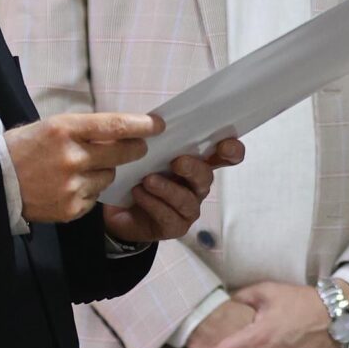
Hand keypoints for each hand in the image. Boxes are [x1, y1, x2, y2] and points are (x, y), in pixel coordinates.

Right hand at [5, 111, 162, 223]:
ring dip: (105, 171)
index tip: (158, 125)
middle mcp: (71, 157)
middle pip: (121, 153)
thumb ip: (85, 129)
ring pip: (109, 176)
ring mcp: (72, 185)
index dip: (141, 125)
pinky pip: (96, 196)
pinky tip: (71, 186)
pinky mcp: (71, 208)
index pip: (115, 125)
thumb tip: (122, 130)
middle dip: (134, 149)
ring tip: (83, 168)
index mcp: (65, 129)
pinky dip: (90, 190)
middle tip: (138, 147)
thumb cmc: (24, 148)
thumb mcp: (51, 127)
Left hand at [100, 137, 245, 246]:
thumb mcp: (144, 154)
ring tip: (147, 181)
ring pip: (187, 200)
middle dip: (194, 168)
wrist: (117, 211)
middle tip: (177, 162)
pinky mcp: (176, 226)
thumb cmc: (136, 177)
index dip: (232, 150)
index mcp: (196, 163)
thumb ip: (155, 139)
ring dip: (168, 189)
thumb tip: (154, 121)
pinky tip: (138, 193)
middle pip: (207, 177)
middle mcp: (197, 186)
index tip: (223, 145)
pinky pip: (169, 216)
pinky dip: (153, 204)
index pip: (224, 156)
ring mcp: (188, 208)